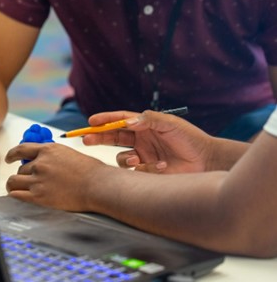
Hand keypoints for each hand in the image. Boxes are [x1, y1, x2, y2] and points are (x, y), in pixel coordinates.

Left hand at [5, 143, 107, 210]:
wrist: (97, 185)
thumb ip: (52, 157)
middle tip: (28, 180)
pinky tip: (18, 195)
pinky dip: (15, 194)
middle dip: (23, 174)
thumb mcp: (68, 154)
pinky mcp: (38, 196)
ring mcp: (38, 179)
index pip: (22, 149)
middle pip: (20, 168)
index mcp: (48, 150)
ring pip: (14, 181)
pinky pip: (16, 194)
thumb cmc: (90, 171)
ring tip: (18, 188)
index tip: (10, 158)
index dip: (12, 154)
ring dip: (15, 184)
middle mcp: (40, 163)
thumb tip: (40, 161)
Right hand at [82, 110, 213, 173]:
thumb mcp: (169, 123)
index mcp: (143, 125)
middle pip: (112, 138)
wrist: (205, 160)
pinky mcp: (147, 172)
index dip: (104, 121)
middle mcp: (140, 140)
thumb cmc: (189, 137)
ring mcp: (142, 156)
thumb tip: (127, 121)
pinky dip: (144, 169)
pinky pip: (135, 172)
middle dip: (98, 138)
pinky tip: (161, 166)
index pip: (118, 121)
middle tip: (86, 139)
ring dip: (124, 158)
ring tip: (135, 160)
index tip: (90, 122)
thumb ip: (148, 119)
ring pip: (121, 157)